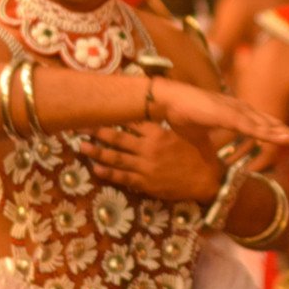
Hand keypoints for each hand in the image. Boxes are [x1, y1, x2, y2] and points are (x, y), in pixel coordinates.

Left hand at [83, 122, 221, 202]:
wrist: (207, 180)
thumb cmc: (201, 153)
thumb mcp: (189, 132)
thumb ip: (173, 121)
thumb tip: (166, 105)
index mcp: (159, 134)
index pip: (131, 122)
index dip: (114, 116)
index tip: (100, 111)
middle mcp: (148, 149)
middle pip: (117, 138)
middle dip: (97, 132)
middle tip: (80, 126)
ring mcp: (145, 167)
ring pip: (115, 158)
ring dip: (96, 152)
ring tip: (81, 146)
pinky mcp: (144, 183)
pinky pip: (122, 177)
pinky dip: (107, 173)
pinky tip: (96, 168)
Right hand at [157, 81, 288, 150]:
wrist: (166, 100)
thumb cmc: (182, 116)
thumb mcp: (201, 140)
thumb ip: (210, 152)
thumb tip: (214, 169)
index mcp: (238, 116)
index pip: (266, 127)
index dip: (284, 136)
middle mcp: (242, 111)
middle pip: (274, 126)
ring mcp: (236, 111)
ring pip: (267, 126)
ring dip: (287, 136)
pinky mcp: (228, 114)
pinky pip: (252, 127)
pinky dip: (268, 133)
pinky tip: (281, 139)